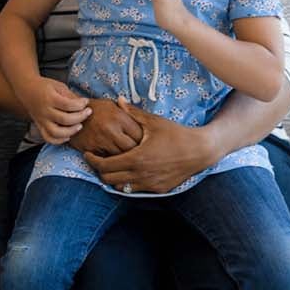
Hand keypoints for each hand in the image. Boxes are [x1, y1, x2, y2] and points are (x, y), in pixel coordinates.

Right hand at [17, 75, 90, 144]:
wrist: (26, 89)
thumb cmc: (45, 87)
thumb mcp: (58, 86)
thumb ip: (70, 96)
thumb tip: (83, 105)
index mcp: (50, 98)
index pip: (68, 105)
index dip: (81, 104)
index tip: (86, 101)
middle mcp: (45, 111)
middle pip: (65, 120)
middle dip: (80, 117)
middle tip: (88, 112)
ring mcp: (41, 120)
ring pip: (56, 133)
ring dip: (71, 131)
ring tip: (80, 125)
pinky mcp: (40, 126)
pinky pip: (48, 138)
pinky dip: (59, 140)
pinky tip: (68, 135)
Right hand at [68, 96, 143, 157]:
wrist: (70, 112)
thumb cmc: (96, 109)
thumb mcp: (114, 106)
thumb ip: (129, 116)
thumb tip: (146, 126)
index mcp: (120, 117)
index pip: (140, 135)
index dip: (144, 141)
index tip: (145, 143)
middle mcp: (111, 129)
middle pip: (132, 148)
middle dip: (136, 152)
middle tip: (138, 153)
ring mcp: (101, 140)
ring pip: (120, 157)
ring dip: (125, 158)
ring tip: (128, 158)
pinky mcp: (91, 149)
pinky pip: (106, 160)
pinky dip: (111, 161)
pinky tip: (114, 159)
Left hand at [83, 104, 219, 194]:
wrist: (200, 151)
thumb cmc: (176, 134)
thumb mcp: (154, 122)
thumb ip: (133, 113)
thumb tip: (118, 100)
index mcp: (136, 158)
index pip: (104, 166)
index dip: (92, 161)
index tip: (88, 154)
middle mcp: (140, 175)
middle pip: (108, 179)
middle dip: (100, 170)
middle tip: (98, 159)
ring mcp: (149, 184)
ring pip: (120, 187)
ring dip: (113, 177)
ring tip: (113, 165)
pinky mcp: (158, 189)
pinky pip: (135, 189)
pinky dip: (128, 182)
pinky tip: (130, 171)